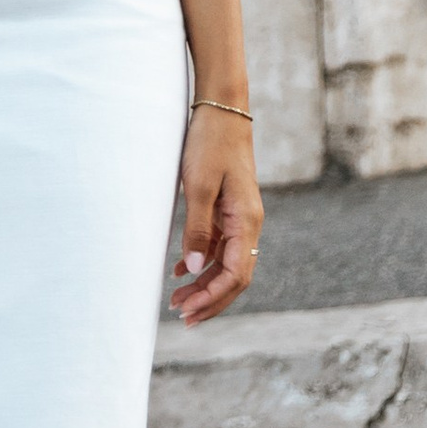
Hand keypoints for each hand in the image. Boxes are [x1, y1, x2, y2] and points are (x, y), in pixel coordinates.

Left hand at [173, 98, 261, 322]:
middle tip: (182, 318)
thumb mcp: (198, 186)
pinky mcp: (229, 209)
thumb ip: (197, 229)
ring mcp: (240, 217)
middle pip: (234, 276)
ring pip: (226, 263)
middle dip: (210, 300)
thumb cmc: (209, 143)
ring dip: (204, 284)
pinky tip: (180, 271)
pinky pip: (220, 246)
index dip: (213, 298)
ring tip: (177, 301)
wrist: (221, 109)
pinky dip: (202, 262)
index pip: (236, 275)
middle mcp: (249, 224)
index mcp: (247, 221)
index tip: (189, 312)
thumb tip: (195, 269)